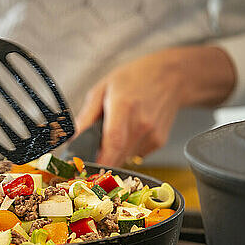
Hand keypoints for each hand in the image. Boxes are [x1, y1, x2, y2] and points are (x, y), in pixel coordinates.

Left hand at [75, 45, 235, 166]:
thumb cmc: (135, 78)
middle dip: (100, 160)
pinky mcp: (159, 142)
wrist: (171, 76)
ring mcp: (152, 135)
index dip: (100, 160)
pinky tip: (129, 132)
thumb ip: (86, 116)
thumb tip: (73, 139)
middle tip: (91, 153)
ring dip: (114, 153)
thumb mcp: (102, 89)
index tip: (86, 168)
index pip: (113, 142)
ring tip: (115, 131)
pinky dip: (126, 149)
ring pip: (124, 158)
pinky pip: (135, 155)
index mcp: (124, 107)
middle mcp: (141, 124)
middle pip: (116, 156)